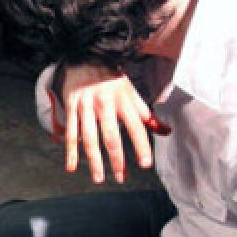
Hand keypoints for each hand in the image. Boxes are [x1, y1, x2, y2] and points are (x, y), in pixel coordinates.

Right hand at [62, 64, 153, 183]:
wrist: (83, 58)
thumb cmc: (110, 80)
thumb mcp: (130, 92)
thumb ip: (146, 114)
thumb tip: (166, 131)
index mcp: (123, 98)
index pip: (135, 126)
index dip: (141, 145)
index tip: (145, 163)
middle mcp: (105, 103)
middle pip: (111, 136)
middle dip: (117, 160)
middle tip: (122, 178)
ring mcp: (86, 106)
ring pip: (90, 138)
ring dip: (94, 161)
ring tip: (99, 178)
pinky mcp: (71, 108)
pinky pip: (71, 133)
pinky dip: (70, 152)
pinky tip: (72, 167)